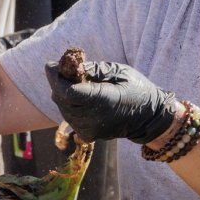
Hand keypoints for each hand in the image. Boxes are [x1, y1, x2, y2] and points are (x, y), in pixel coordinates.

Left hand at [44, 60, 177, 143]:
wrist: (149, 118)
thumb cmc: (136, 88)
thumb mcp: (119, 71)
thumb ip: (93, 69)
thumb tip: (70, 65)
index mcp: (103, 101)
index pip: (67, 92)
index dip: (55, 77)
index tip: (50, 64)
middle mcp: (93, 119)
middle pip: (61, 99)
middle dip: (57, 82)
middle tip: (62, 69)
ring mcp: (90, 130)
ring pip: (62, 108)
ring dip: (62, 93)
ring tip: (74, 81)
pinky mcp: (88, 135)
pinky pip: (69, 117)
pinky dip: (69, 104)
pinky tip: (79, 96)